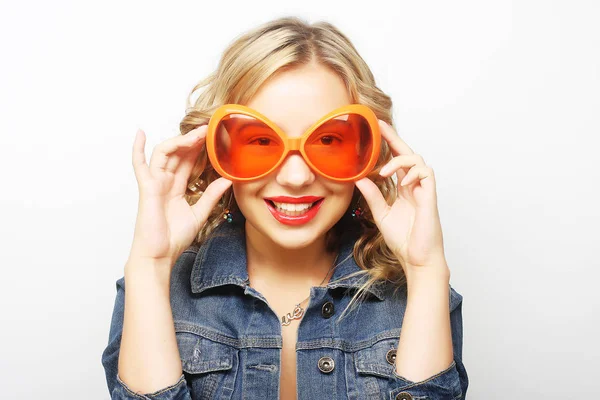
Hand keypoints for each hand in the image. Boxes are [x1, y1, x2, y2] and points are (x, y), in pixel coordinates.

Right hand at [128, 125, 231, 264]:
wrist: (160, 255)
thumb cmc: (174, 238)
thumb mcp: (199, 213)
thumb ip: (211, 195)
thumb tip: (228, 179)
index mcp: (177, 187)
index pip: (189, 162)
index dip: (200, 149)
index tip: (214, 138)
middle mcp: (165, 181)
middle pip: (179, 154)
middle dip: (193, 140)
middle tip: (209, 129)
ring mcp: (155, 182)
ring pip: (165, 153)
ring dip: (180, 141)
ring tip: (197, 134)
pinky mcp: (147, 187)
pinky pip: (139, 164)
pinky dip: (137, 148)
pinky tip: (140, 132)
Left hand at [355, 120, 447, 278]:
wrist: (417, 259)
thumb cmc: (403, 240)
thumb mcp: (382, 215)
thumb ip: (373, 196)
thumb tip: (359, 179)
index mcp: (404, 189)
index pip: (396, 161)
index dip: (388, 144)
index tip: (376, 130)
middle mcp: (415, 186)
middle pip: (408, 153)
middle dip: (394, 138)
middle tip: (379, 125)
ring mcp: (424, 190)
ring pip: (418, 160)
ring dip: (399, 160)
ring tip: (384, 172)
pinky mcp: (430, 197)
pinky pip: (426, 173)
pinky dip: (413, 173)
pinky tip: (402, 183)